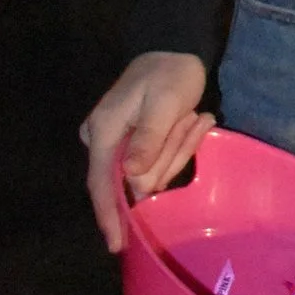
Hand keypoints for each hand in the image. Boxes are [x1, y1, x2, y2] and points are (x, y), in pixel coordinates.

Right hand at [82, 54, 211, 252]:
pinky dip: (180, 146)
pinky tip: (192, 120)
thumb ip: (149, 139)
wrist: (176, 51)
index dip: (109, 216)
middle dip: (169, 156)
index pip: (102, 184)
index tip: (117, 244)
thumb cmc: (169, 74)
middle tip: (189, 119)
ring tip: (192, 116)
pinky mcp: (138, 148)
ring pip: (154, 172)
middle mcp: (106, 144)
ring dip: (178, 147)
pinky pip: (162, 162)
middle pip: (137, 179)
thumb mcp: (163, 102)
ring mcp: (121, 147)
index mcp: (104, 132)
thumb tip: (133, 178)